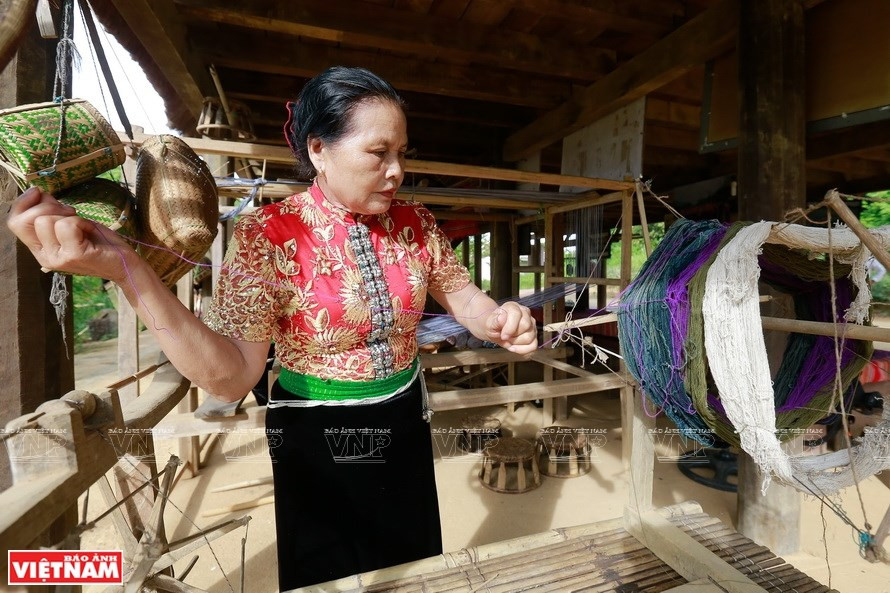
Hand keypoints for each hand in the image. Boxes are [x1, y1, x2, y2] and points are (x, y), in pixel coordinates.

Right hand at [6, 187, 137, 281]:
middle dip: (48, 206)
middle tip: (70, 212)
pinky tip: (90, 230)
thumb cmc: (99, 242)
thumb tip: (37, 192)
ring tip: (83, 226)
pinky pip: (67, 225)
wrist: (124, 264)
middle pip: (27, 219)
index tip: (42, 194)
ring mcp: (57, 258)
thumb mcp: (70, 225)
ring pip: (46, 221)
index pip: (13, 222)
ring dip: (69, 216)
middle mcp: (44, 257)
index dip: (24, 202)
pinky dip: (81, 222)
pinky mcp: (73, 255)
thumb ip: (51, 213)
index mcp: (40, 249)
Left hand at [484, 301, 536, 353]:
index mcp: (513, 307)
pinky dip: (522, 350)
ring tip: (509, 340)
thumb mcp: (489, 323)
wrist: (495, 331)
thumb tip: (502, 318)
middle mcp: (525, 313)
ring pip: (530, 337)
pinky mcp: (534, 335)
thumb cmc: (493, 326)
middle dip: (513, 336)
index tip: (502, 335)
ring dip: (516, 343)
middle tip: (505, 337)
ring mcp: (532, 324)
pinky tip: (514, 348)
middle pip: (525, 325)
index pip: (516, 314)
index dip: (510, 327)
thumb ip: (495, 321)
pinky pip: (533, 346)